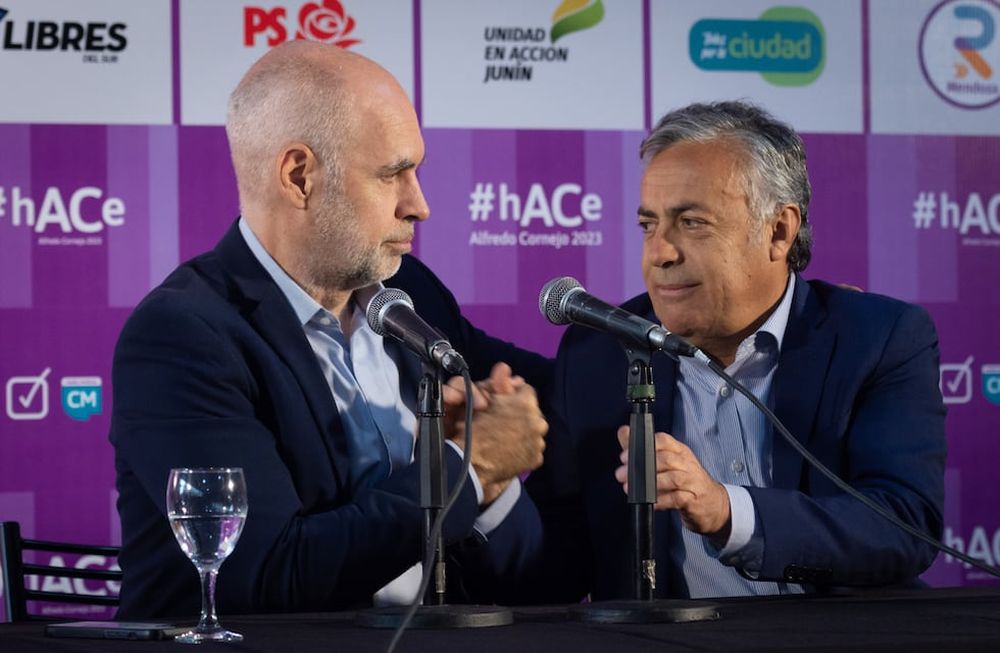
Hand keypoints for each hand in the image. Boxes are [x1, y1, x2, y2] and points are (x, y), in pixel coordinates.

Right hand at [447, 363, 546, 503]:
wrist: (471, 464)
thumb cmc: (474, 429)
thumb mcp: (485, 401)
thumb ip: (499, 383)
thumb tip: (504, 367)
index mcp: (527, 402)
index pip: (525, 390)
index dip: (512, 395)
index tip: (502, 402)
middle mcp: (538, 421)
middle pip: (531, 411)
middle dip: (519, 413)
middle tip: (502, 420)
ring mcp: (538, 442)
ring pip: (532, 429)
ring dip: (522, 430)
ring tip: (504, 436)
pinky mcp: (536, 458)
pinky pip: (532, 448)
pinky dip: (523, 448)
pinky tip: (508, 449)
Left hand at [615, 425, 730, 542]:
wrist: (713, 504)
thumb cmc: (686, 481)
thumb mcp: (668, 462)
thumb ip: (643, 448)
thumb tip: (624, 431)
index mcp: (679, 451)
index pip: (664, 440)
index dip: (643, 445)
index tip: (625, 456)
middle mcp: (687, 464)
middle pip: (666, 459)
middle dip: (641, 466)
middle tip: (622, 474)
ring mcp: (692, 482)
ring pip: (672, 478)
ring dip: (649, 483)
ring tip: (630, 488)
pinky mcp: (693, 500)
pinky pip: (676, 499)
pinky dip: (661, 500)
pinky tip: (649, 502)